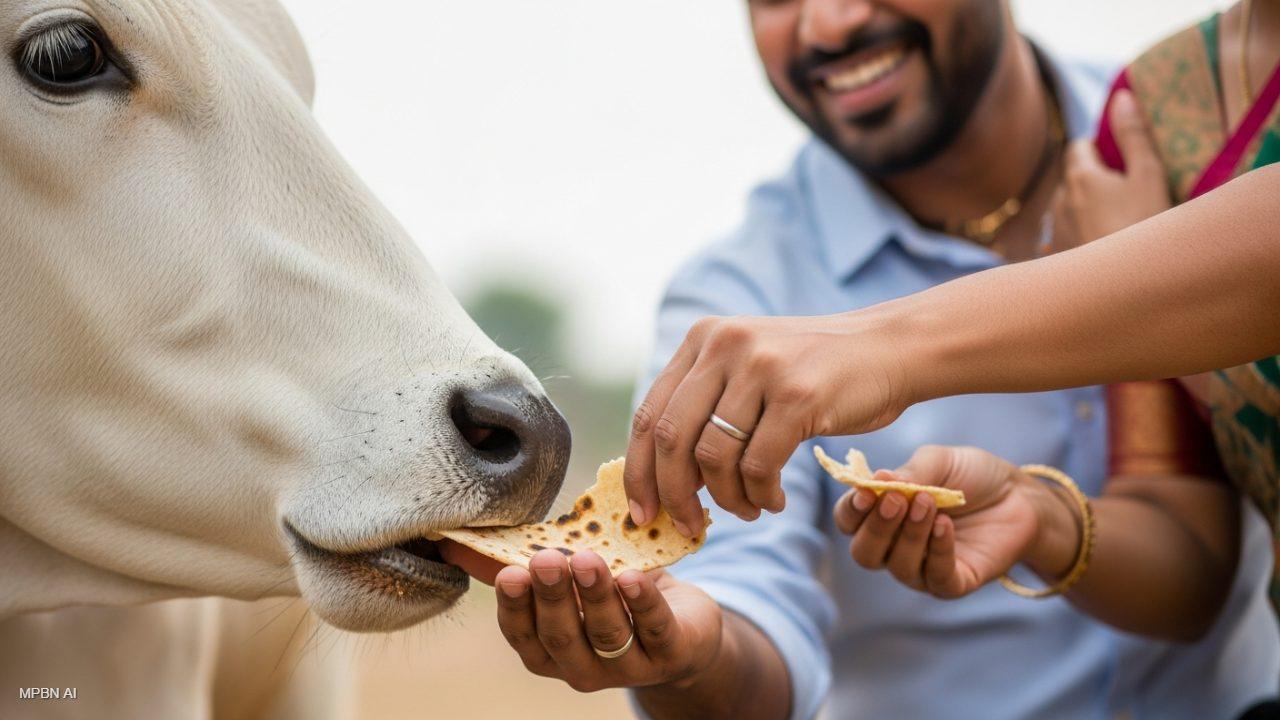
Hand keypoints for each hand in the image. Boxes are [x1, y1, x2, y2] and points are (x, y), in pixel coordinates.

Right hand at [492, 548, 723, 692]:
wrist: (683, 627)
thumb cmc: (611, 596)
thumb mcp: (565, 582)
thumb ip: (516, 566)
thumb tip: (453, 544)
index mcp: (549, 651)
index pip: (523, 634)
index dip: (515, 606)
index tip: (510, 571)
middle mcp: (583, 667)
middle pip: (562, 636)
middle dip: (553, 598)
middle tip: (546, 562)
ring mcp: (629, 666)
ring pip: (607, 633)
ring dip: (595, 595)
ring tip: (587, 560)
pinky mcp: (672, 654)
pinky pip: (656, 629)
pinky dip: (645, 603)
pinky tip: (635, 577)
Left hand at [624, 312, 910, 532]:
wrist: (889, 348)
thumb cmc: (814, 373)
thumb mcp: (749, 367)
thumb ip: (705, 403)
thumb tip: (661, 476)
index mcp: (703, 338)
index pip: (648, 413)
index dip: (638, 470)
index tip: (640, 512)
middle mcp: (724, 345)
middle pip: (670, 438)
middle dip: (673, 494)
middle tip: (686, 525)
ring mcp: (761, 367)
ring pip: (714, 457)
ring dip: (726, 499)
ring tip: (746, 510)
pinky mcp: (798, 395)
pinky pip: (759, 465)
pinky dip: (760, 494)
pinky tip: (772, 500)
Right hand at [833, 445, 1044, 598]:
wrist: (1019, 495)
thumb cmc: (972, 476)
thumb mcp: (939, 462)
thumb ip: (909, 473)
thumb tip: (877, 479)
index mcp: (882, 515)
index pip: (849, 522)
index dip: (852, 510)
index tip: (865, 492)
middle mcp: (894, 547)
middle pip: (865, 553)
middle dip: (876, 527)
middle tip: (896, 499)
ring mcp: (922, 568)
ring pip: (898, 566)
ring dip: (910, 534)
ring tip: (929, 503)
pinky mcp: (953, 583)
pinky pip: (935, 577)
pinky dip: (937, 551)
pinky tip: (945, 526)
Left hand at [1051, 89, 1171, 248]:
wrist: (1125, 285)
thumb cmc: (1142, 226)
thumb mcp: (1148, 175)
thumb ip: (1134, 135)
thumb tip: (1121, 96)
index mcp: (1079, 177)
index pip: (1079, 146)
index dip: (1100, 147)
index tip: (1123, 159)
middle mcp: (1059, 201)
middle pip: (1073, 176)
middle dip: (1095, 177)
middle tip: (1128, 191)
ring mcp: (1055, 230)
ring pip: (1068, 206)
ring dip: (1086, 205)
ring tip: (1117, 220)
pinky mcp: (1058, 255)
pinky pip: (1066, 233)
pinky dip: (1080, 231)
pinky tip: (1102, 243)